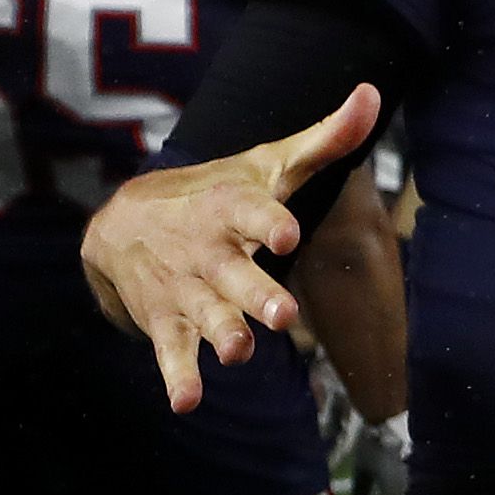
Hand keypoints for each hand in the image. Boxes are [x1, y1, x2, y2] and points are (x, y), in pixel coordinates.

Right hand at [81, 86, 381, 411]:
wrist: (123, 224)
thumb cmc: (217, 195)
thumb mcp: (265, 165)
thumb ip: (324, 140)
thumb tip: (372, 92)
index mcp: (229, 207)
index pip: (249, 210)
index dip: (268, 220)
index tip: (288, 231)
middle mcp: (206, 250)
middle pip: (232, 274)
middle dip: (256, 294)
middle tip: (284, 316)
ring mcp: (185, 289)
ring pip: (206, 315)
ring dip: (221, 334)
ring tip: (239, 353)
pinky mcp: (167, 323)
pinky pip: (172, 352)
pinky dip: (177, 377)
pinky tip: (186, 403)